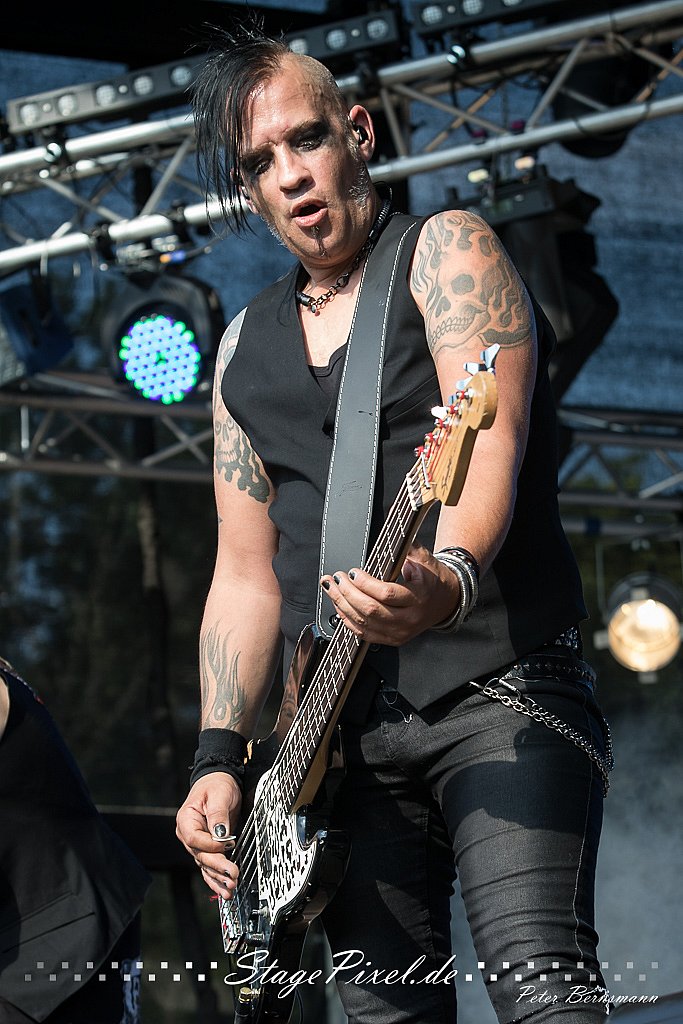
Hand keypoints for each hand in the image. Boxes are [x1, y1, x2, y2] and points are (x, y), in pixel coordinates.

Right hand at [176, 772, 241, 896]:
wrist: (219, 783)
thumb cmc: (216, 785)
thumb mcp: (219, 795)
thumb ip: (218, 815)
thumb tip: (221, 835)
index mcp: (186, 819)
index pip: (194, 838)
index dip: (210, 845)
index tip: (228, 843)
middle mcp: (188, 834)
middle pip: (200, 855)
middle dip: (217, 867)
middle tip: (232, 875)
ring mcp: (197, 844)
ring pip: (205, 865)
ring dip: (218, 878)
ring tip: (230, 889)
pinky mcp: (207, 849)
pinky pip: (209, 867)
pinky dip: (216, 879)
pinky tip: (224, 891)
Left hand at [320, 545, 459, 645]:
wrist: (446, 601)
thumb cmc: (433, 578)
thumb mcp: (425, 559)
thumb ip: (406, 546)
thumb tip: (391, 532)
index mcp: (418, 597)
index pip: (386, 594)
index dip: (364, 583)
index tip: (352, 572)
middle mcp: (409, 619)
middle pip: (371, 610)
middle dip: (347, 593)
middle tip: (337, 578)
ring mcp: (400, 632)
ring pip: (364, 623)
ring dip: (342, 605)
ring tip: (331, 588)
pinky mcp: (392, 639)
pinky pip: (364, 634)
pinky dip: (348, 620)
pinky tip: (339, 605)